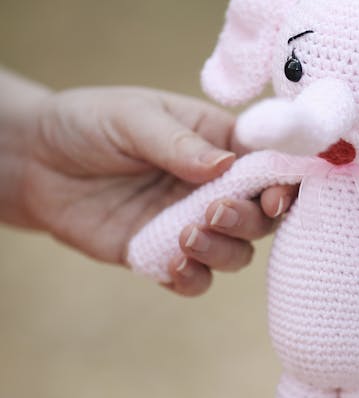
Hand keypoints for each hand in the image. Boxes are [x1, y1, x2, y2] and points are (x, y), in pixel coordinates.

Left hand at [20, 86, 294, 295]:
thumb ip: (178, 143)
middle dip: (249, 219)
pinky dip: (193, 279)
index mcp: (219, 142)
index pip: (270, 162)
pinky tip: (172, 267)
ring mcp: (190, 222)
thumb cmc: (89, 124)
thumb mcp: (132, 117)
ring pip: (236, 252)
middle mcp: (213, 186)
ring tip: (185, 236)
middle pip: (261, 215)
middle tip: (212, 211)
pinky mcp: (160, 254)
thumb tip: (225, 167)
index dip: (283, 181)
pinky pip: (195, 280)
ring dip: (223, 250)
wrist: (36, 162)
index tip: (273, 195)